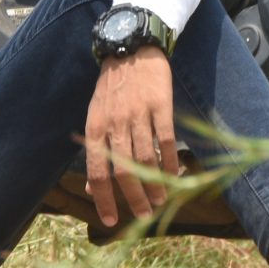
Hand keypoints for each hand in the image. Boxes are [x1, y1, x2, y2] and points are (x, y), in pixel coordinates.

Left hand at [85, 48, 178, 227]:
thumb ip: (97, 151)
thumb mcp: (96, 116)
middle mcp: (115, 123)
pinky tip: (176, 175)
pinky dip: (171, 162)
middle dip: (133, 198)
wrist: (131, 46)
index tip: (110, 221)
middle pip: (124, 171)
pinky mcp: (161, 105)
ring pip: (147, 159)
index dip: (103, 199)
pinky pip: (167, 140)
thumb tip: (92, 189)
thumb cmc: (112, 87)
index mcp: (96, 128)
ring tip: (161, 201)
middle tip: (143, 216)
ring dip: (155, 185)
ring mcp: (139, 114)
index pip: (97, 172)